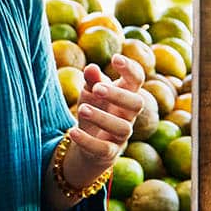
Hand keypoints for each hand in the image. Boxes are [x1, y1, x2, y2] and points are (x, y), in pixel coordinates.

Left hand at [64, 53, 147, 177]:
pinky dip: (87, 141)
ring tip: (81, 108)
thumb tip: (91, 68)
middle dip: (118, 95)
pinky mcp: (110, 152)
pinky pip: (103, 148)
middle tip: (97, 88)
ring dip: (102, 118)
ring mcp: (121, 135)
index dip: (130, 69)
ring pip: (122, 127)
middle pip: (137, 104)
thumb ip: (92, 81)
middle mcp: (129, 115)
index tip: (115, 58)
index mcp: (126, 95)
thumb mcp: (90, 93)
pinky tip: (73, 132)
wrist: (89, 142)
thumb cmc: (94, 109)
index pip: (137, 80)